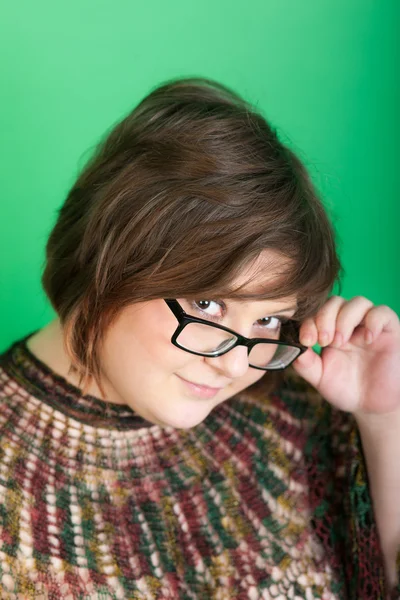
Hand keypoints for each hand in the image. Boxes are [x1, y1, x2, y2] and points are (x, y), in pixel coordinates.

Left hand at [292, 295, 399, 415]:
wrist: (372, 405)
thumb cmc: (346, 389)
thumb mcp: (320, 377)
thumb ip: (305, 362)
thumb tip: (291, 346)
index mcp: (330, 331)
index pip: (317, 313)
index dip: (309, 322)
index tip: (307, 341)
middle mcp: (349, 324)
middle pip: (335, 302)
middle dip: (325, 318)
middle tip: (324, 341)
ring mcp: (369, 326)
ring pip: (358, 302)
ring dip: (345, 319)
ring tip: (342, 342)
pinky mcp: (389, 330)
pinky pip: (382, 312)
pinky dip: (372, 321)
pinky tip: (366, 339)